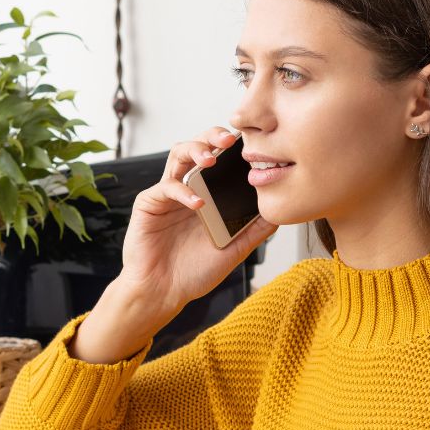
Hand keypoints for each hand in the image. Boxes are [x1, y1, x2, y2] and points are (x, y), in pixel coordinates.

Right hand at [117, 127, 277, 312]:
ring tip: (210, 159)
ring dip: (194, 151)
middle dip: (212, 136)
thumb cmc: (193, 272)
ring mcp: (166, 195)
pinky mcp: (148, 204)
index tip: (251, 144)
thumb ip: (255, 230)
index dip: (232, 148)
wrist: (163, 293)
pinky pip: (165, 187)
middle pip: (197, 148)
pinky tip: (197, 203)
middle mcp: (186, 189)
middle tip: (229, 140)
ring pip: (177, 156)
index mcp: (206, 196)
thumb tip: (281, 212)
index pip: (219, 160)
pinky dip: (183, 191)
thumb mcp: (234, 250)